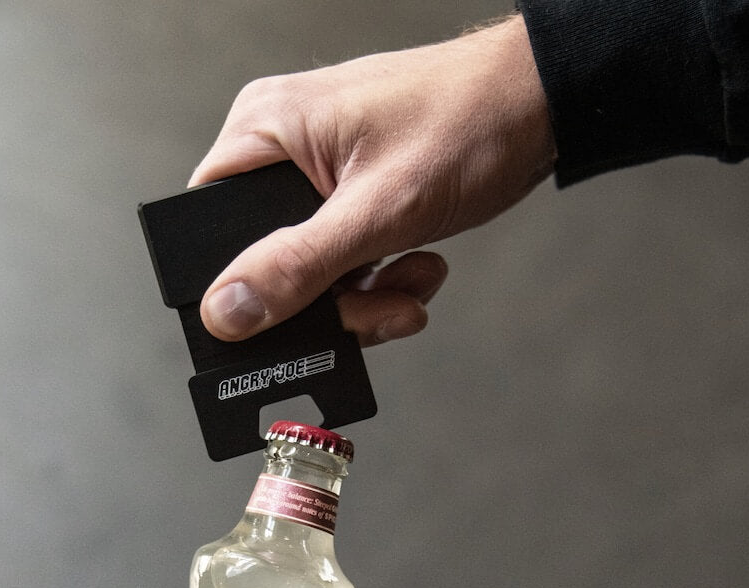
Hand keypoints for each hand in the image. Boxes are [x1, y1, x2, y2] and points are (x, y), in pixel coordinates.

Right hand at [189, 14, 555, 344]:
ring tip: (410, 283)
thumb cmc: (468, 121)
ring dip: (363, 298)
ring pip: (308, 273)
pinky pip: (341, 264)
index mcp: (265, 131)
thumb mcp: (376, 210)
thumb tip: (226, 311)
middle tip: (371, 310)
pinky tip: (417, 266)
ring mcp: (316, 176)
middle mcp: (281, 151)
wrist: (541, 107)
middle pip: (264, 262)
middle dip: (324, 301)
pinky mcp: (349, 198)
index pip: (208, 227)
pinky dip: (380, 282)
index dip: (238, 284)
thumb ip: (297, 267)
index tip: (285, 318)